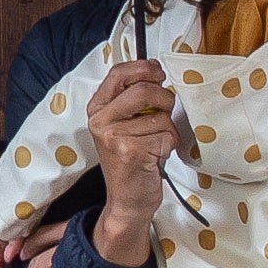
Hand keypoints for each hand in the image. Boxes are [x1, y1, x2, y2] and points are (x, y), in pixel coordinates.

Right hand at [77, 55, 181, 267]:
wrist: (127, 200)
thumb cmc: (132, 158)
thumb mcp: (124, 124)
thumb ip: (132, 97)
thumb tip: (156, 71)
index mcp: (97, 109)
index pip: (118, 72)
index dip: (144, 68)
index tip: (158, 73)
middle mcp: (100, 121)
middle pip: (144, 90)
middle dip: (164, 99)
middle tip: (164, 113)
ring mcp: (114, 137)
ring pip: (161, 116)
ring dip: (168, 129)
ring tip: (154, 144)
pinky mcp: (131, 152)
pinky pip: (166, 135)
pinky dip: (170, 145)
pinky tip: (156, 156)